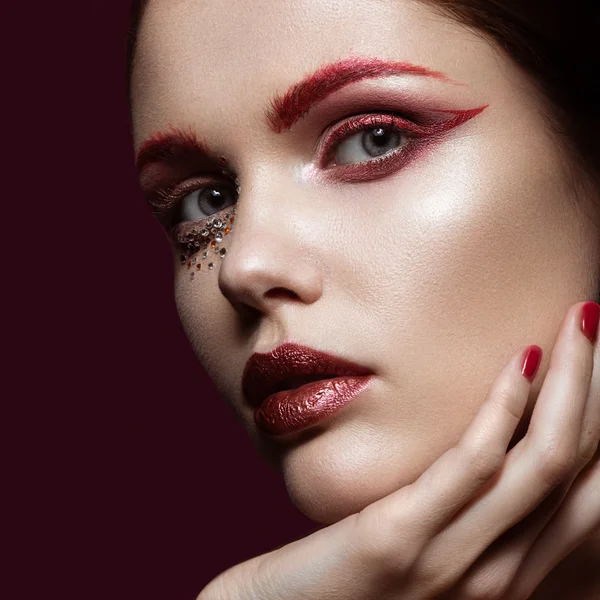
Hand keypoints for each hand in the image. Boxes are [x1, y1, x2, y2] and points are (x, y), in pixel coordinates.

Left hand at [199, 301, 599, 599]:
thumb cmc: (349, 582)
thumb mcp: (424, 554)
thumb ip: (466, 520)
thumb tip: (496, 458)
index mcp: (505, 579)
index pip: (589, 499)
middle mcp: (499, 579)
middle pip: (580, 471)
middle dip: (599, 392)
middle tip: (598, 326)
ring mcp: (454, 564)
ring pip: (545, 460)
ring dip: (573, 383)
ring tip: (582, 320)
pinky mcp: (400, 539)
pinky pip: (474, 464)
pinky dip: (506, 404)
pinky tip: (521, 357)